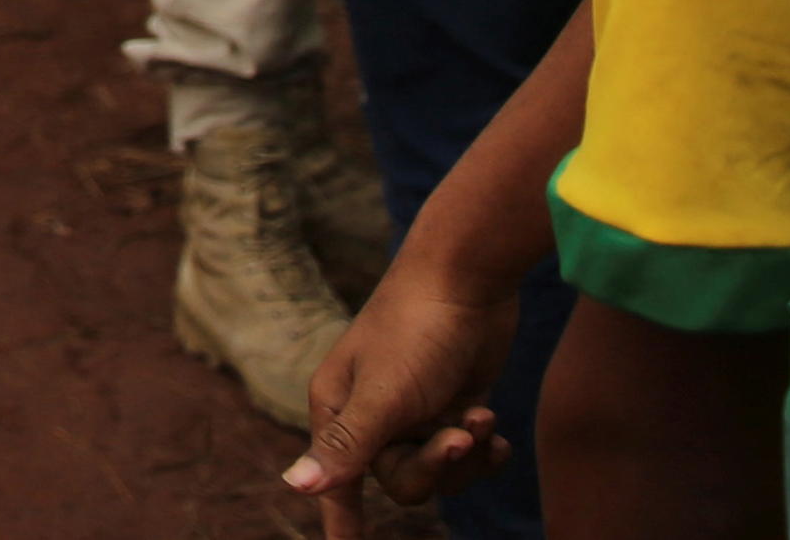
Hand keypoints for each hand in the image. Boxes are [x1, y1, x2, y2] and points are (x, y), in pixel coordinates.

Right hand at [286, 258, 519, 536]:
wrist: (470, 275)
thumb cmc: (418, 329)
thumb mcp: (385, 394)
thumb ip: (347, 447)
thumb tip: (294, 488)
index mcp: (337, 407)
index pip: (335, 481)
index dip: (342, 523)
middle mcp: (369, 412)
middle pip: (400, 481)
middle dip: (435, 465)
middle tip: (459, 434)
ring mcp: (410, 408)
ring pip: (436, 471)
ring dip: (464, 453)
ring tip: (482, 419)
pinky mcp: (447, 402)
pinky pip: (462, 454)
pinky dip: (482, 446)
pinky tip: (495, 426)